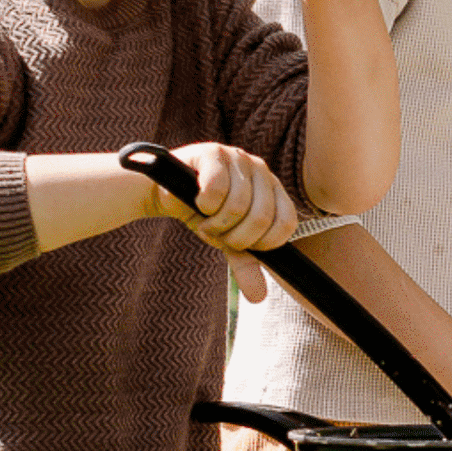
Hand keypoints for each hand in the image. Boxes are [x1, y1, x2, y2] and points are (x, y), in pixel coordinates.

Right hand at [150, 142, 296, 301]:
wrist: (164, 193)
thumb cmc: (203, 214)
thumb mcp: (227, 240)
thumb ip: (246, 264)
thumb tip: (258, 298)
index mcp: (273, 190)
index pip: (287, 223)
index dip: (262, 242)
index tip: (239, 243)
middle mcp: (261, 170)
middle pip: (261, 218)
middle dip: (234, 236)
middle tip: (217, 233)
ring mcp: (238, 158)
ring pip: (237, 206)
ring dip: (215, 223)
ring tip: (205, 219)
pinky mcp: (213, 152)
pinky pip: (216, 189)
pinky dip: (204, 205)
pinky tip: (197, 201)